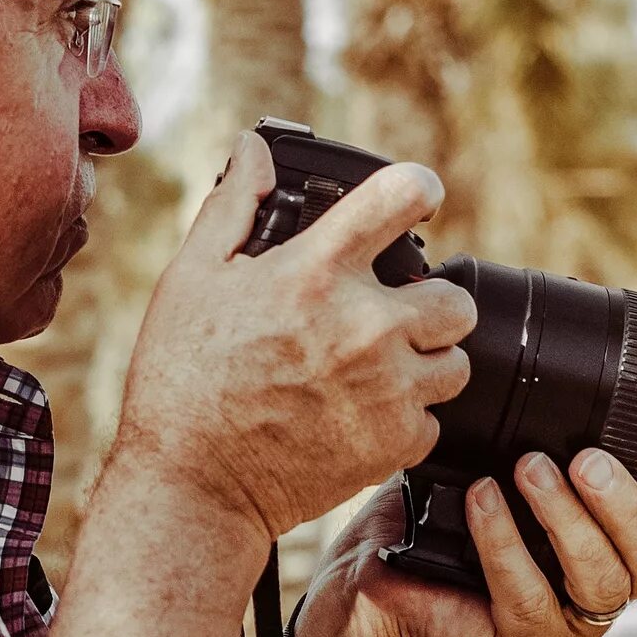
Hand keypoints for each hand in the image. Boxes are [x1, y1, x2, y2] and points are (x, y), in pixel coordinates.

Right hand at [110, 132, 479, 537]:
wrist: (192, 486)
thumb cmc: (181, 381)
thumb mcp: (191, 278)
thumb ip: (232, 206)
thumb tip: (255, 151)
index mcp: (317, 272)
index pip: (402, 194)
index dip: (417, 188)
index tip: (416, 198)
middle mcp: (365, 325)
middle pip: (454, 298)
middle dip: (430, 303)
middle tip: (393, 317)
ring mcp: (387, 388)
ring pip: (455, 363)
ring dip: (426, 363)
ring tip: (380, 371)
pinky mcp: (393, 444)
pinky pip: (433, 422)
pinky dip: (407, 420)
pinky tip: (364, 416)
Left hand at [295, 449, 636, 636]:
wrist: (361, 596)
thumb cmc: (429, 529)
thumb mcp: (491, 477)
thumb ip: (540, 453)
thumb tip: (558, 376)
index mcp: (600, 562)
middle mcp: (594, 604)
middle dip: (622, 504)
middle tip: (583, 458)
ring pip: (603, 584)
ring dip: (568, 520)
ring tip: (528, 468)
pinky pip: (532, 601)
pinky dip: (507, 545)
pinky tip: (481, 501)